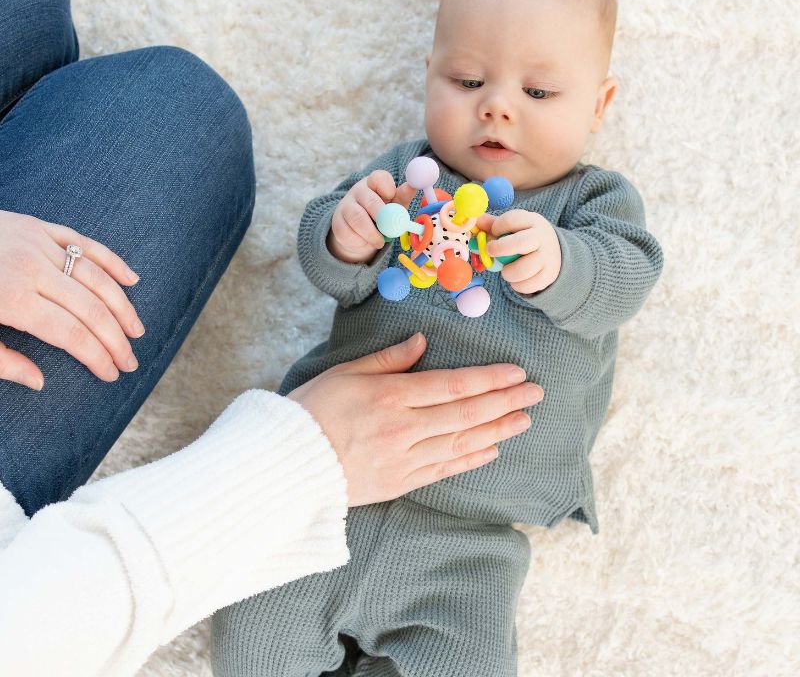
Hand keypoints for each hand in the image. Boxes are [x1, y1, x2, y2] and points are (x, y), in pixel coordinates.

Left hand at [0, 211, 144, 389]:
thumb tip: (40, 381)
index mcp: (10, 298)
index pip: (72, 334)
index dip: (97, 357)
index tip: (111, 375)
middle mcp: (30, 267)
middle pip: (90, 308)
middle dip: (115, 339)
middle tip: (131, 362)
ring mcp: (35, 242)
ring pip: (96, 276)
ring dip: (121, 305)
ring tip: (136, 330)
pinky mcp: (36, 225)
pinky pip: (84, 242)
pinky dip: (111, 260)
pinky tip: (132, 280)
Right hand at [289, 332, 543, 505]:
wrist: (286, 464)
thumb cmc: (312, 410)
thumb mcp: (346, 372)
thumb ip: (388, 359)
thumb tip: (422, 342)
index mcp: (392, 397)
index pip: (453, 386)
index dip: (488, 379)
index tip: (516, 373)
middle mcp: (405, 428)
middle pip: (466, 414)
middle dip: (505, 402)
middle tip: (536, 393)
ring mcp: (405, 459)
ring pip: (462, 443)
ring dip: (497, 430)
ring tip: (524, 420)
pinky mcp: (400, 482)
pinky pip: (444, 470)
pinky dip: (471, 460)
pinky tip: (491, 450)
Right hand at [327, 170, 416, 263]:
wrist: (361, 232)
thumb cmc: (382, 214)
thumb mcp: (395, 204)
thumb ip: (403, 196)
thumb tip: (414, 186)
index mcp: (374, 183)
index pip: (378, 178)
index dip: (387, 187)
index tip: (392, 198)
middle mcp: (358, 191)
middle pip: (369, 200)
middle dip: (382, 215)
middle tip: (391, 229)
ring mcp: (345, 206)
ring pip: (357, 218)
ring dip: (371, 233)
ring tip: (380, 242)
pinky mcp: (337, 224)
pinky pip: (348, 233)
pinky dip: (360, 241)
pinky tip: (365, 242)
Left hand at [482, 209, 561, 294]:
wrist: (555, 252)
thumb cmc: (526, 237)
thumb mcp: (515, 226)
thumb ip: (494, 224)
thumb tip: (477, 222)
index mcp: (532, 221)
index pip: (511, 220)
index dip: (496, 228)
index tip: (493, 234)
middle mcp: (542, 238)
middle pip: (520, 243)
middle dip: (499, 249)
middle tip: (490, 252)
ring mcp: (547, 258)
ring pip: (522, 269)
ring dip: (507, 272)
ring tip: (507, 270)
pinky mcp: (548, 276)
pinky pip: (526, 286)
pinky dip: (516, 285)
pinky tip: (517, 279)